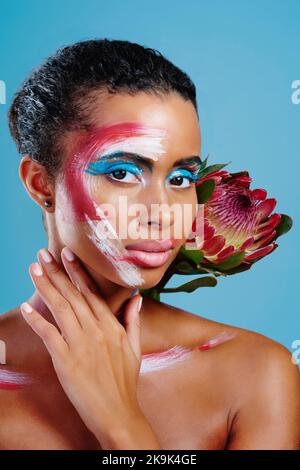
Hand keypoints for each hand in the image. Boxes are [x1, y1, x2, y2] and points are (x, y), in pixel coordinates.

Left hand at [20, 246, 155, 448]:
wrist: (118, 413)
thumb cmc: (126, 382)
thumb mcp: (135, 348)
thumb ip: (133, 320)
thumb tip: (136, 298)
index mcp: (112, 326)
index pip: (92, 292)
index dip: (78, 272)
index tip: (67, 254)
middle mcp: (97, 330)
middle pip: (73, 296)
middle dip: (57, 272)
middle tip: (43, 254)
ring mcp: (81, 344)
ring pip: (61, 308)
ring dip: (46, 287)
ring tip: (34, 269)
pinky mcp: (66, 360)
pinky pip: (49, 334)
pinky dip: (37, 320)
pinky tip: (26, 307)